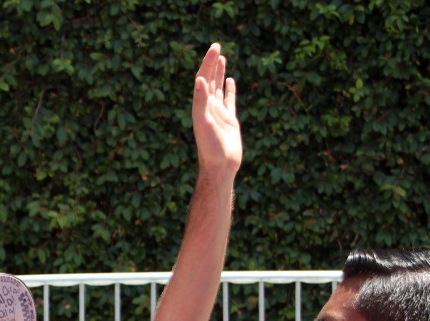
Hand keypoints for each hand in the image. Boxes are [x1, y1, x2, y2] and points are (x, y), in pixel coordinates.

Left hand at [192, 43, 241, 177]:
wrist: (220, 166)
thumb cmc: (210, 147)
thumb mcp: (203, 122)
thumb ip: (201, 101)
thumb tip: (199, 79)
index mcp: (200, 106)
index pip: (202, 79)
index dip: (207, 63)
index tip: (215, 48)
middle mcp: (208, 107)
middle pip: (209, 80)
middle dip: (212, 63)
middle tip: (217, 46)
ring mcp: (218, 113)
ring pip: (218, 88)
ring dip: (219, 73)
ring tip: (222, 58)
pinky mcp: (229, 120)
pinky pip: (229, 100)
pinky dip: (229, 89)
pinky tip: (230, 81)